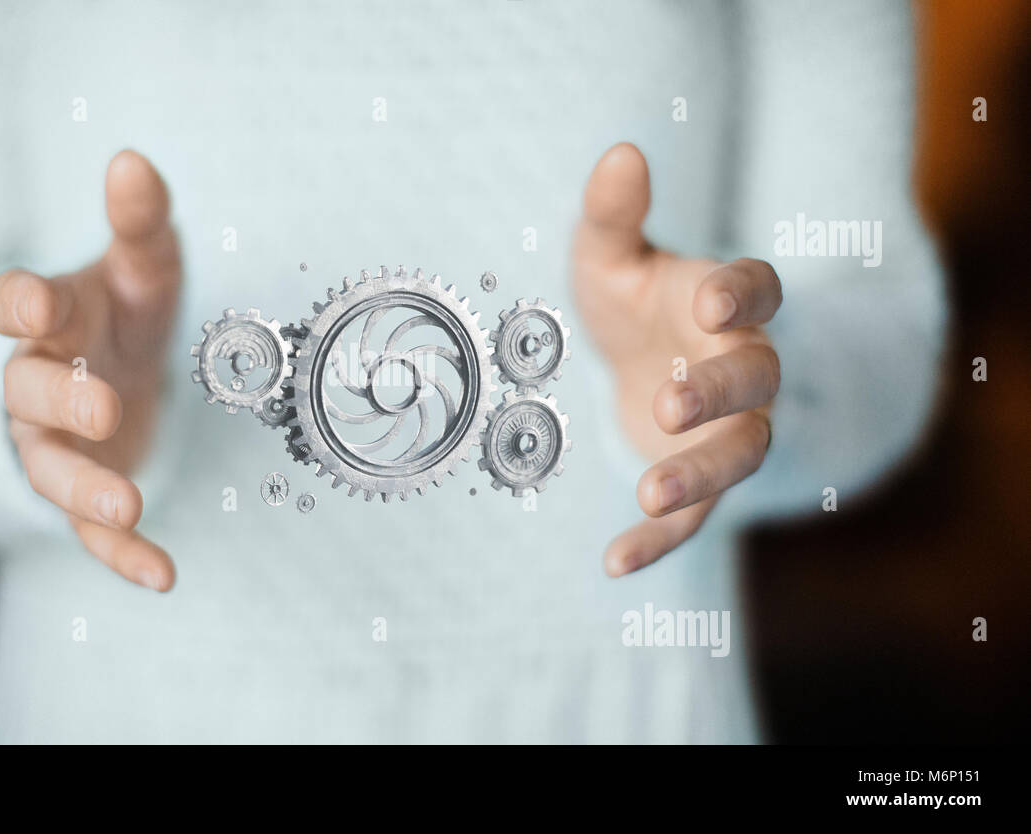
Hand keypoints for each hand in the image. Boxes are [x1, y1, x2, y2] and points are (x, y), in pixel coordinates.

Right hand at [0, 150, 178, 590]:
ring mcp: (57, 446)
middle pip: (31, 394)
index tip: (34, 306)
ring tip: (129, 508)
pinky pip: (92, 534)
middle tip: (101, 408)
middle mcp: (39, 384)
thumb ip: (140, 224)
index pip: (17, 309)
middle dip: (62, 402)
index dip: (23, 307)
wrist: (117, 374)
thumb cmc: (125, 313)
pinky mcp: (86, 495)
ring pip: (53, 470)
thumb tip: (133, 159)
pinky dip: (122, 556)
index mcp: (51, 321)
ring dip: (86, 490)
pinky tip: (164, 576)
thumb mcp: (142, 268)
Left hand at [573, 143, 781, 576]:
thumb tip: (622, 151)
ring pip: (738, 455)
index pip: (756, 288)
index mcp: (725, 302)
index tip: (706, 299)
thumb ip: (614, 213)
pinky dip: (658, 541)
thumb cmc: (630, 301)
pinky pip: (693, 518)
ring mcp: (727, 429)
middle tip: (671, 400)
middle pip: (756, 378)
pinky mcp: (698, 482)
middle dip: (720, 390)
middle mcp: (742, 366)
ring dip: (699, 474)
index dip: (739, 294)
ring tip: (650, 493)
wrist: (637, 365)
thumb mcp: (607, 256)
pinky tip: (614, 563)